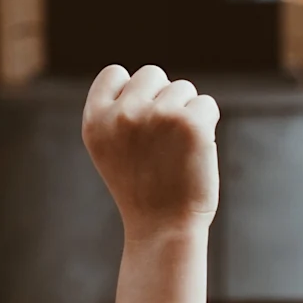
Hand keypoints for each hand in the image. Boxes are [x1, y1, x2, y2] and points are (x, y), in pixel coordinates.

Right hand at [82, 64, 218, 238]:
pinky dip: (207, 124)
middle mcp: (123, 114)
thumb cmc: (141, 190)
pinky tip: (195, 150)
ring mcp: (158, 116)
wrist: (162, 229)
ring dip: (186, 112)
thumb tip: (148, 81)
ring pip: (182, 88)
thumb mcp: (111, 149)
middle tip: (162, 140)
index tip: (139, 121)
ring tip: (177, 150)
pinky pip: (206, 104)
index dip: (132, 92)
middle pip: (151, 74)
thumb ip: (118, 113)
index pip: (114, 74)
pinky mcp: (191, 123)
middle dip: (162, 98)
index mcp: (95, 120)